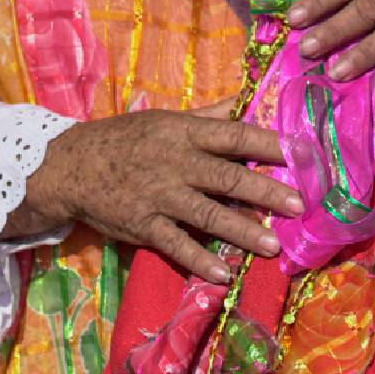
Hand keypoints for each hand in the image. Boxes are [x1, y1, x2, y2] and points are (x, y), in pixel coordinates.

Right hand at [15, 104, 300, 283]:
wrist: (72, 165)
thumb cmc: (126, 139)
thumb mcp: (166, 118)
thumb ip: (208, 115)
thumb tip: (245, 99)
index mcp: (184, 132)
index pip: (235, 135)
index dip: (269, 144)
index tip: (302, 152)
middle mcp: (176, 162)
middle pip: (227, 177)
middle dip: (265, 192)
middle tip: (298, 205)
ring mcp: (160, 195)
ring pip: (207, 214)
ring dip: (242, 231)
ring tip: (272, 246)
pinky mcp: (143, 224)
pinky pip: (175, 244)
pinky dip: (199, 260)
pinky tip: (224, 274)